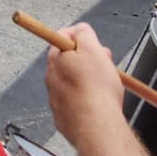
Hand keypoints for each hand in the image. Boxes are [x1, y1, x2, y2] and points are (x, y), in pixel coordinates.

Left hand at [45, 24, 126, 146]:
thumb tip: (79, 28)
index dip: (80, 37)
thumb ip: (84, 34)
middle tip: (104, 62)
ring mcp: (56, 100)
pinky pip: (75, 103)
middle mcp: (51, 79)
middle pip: (68, 61)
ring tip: (105, 85)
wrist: (97, 127)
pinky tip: (98, 103)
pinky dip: (86, 100)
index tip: (94, 42)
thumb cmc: (97, 90)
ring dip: (87, 80)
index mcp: (55, 60)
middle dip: (87, 59)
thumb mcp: (94, 50)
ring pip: (72, 83)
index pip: (61, 38)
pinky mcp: (64, 118)